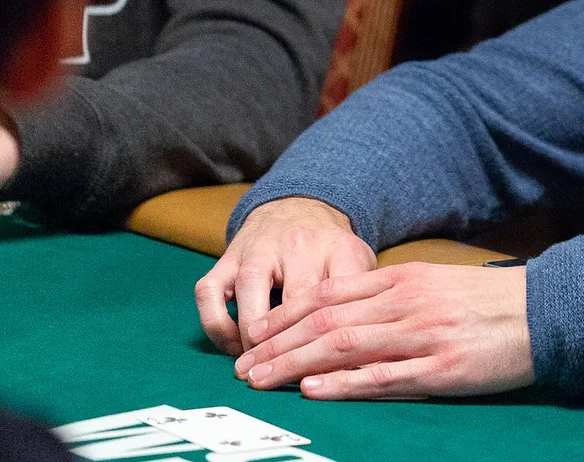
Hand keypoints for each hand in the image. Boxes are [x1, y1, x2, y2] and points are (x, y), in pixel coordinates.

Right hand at [195, 197, 374, 355]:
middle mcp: (300, 244)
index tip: (343, 372)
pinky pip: (209, 290)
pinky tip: (232, 346)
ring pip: (252, 286)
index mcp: (341, 249)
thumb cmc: (332, 251)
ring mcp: (260, 248)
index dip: (342, 338)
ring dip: (252, 333)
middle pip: (299, 295)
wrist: (299, 205)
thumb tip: (373, 362)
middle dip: (295, 343)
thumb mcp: (361, 267)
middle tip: (293, 377)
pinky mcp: (228, 257)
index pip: (345, 296)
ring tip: (256, 368)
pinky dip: (216, 323)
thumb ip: (365, 306)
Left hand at [234, 262, 533, 399]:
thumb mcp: (439, 284)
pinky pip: (383, 377)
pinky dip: (344, 384)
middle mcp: (406, 303)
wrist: (548, 311)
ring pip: (345, 347)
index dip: (286, 314)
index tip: (253, 332)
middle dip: (278, 344)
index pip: (330, 294)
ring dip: (295, 364)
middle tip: (241, 365)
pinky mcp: (440, 370)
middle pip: (327, 321)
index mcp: (405, 279)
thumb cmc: (492, 301)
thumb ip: (395, 295)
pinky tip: (314, 390)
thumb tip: (347, 312)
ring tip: (260, 378)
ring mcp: (422, 336)